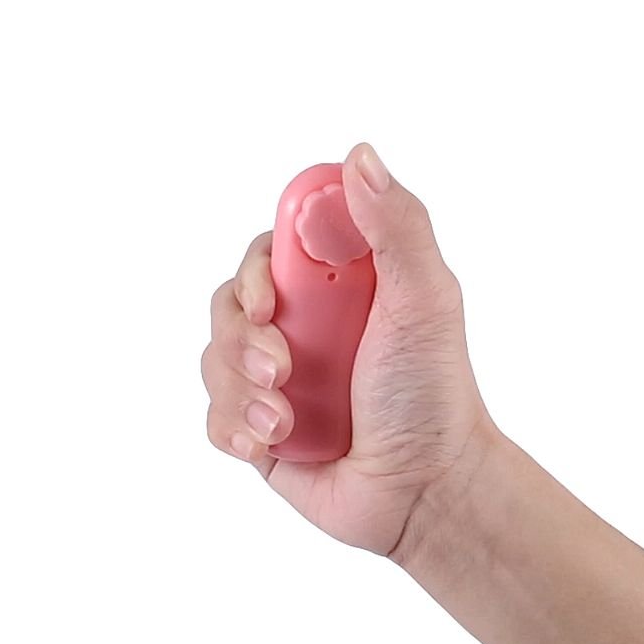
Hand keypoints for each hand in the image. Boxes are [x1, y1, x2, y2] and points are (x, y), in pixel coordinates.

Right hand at [201, 142, 494, 555]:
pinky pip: (213, 413)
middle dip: (241, 340)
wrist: (423, 489)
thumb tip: (360, 155)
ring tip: (283, 422)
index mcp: (334, 287)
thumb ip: (397, 226)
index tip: (269, 301)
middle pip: (228, 303)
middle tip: (278, 369)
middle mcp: (300, 325)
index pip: (268, 251)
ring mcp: (275, 377)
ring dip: (240, 392)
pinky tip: (265, 445)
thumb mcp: (425, 300)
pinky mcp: (258, 425)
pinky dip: (232, 427)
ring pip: (213, 359)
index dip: (254, 271)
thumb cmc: (430, 391)